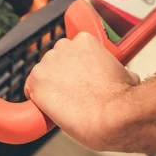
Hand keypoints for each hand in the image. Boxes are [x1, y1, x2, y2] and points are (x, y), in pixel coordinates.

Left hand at [24, 32, 139, 150]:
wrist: (109, 115)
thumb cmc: (119, 98)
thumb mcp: (125, 74)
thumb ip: (115, 69)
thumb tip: (121, 76)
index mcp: (85, 40)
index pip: (73, 49)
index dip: (76, 66)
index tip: (81, 78)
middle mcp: (64, 46)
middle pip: (56, 58)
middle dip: (62, 73)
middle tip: (73, 91)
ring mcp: (48, 62)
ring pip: (43, 73)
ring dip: (50, 85)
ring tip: (64, 102)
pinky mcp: (36, 80)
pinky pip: (30, 88)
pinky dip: (36, 98)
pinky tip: (48, 108)